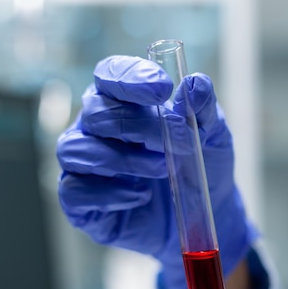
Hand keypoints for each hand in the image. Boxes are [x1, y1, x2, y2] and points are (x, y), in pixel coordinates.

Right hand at [57, 55, 256, 288]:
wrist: (203, 214)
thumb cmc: (201, 164)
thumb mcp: (213, 134)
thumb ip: (204, 108)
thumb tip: (195, 84)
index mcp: (123, 101)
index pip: (109, 75)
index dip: (129, 78)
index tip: (162, 89)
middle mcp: (96, 129)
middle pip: (94, 112)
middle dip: (134, 125)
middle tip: (169, 142)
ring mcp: (85, 165)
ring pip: (74, 148)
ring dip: (121, 159)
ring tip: (162, 169)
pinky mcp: (82, 203)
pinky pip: (74, 191)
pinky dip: (109, 193)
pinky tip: (141, 196)